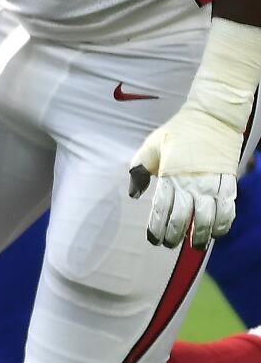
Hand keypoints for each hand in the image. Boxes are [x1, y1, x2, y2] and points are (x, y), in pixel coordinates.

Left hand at [129, 103, 244, 248]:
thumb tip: (133, 195)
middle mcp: (191, 183)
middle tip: (169, 245)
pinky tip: (217, 233)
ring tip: (194, 245)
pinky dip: (223, 224)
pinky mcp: (229, 183)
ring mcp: (212, 184)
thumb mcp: (151, 146)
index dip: (156, 228)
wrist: (212, 118)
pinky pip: (228, 209)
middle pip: (182, 218)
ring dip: (200, 236)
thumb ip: (140, 170)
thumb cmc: (178, 132)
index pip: (161, 209)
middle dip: (174, 236)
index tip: (153, 240)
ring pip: (207, 219)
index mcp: (170, 175)